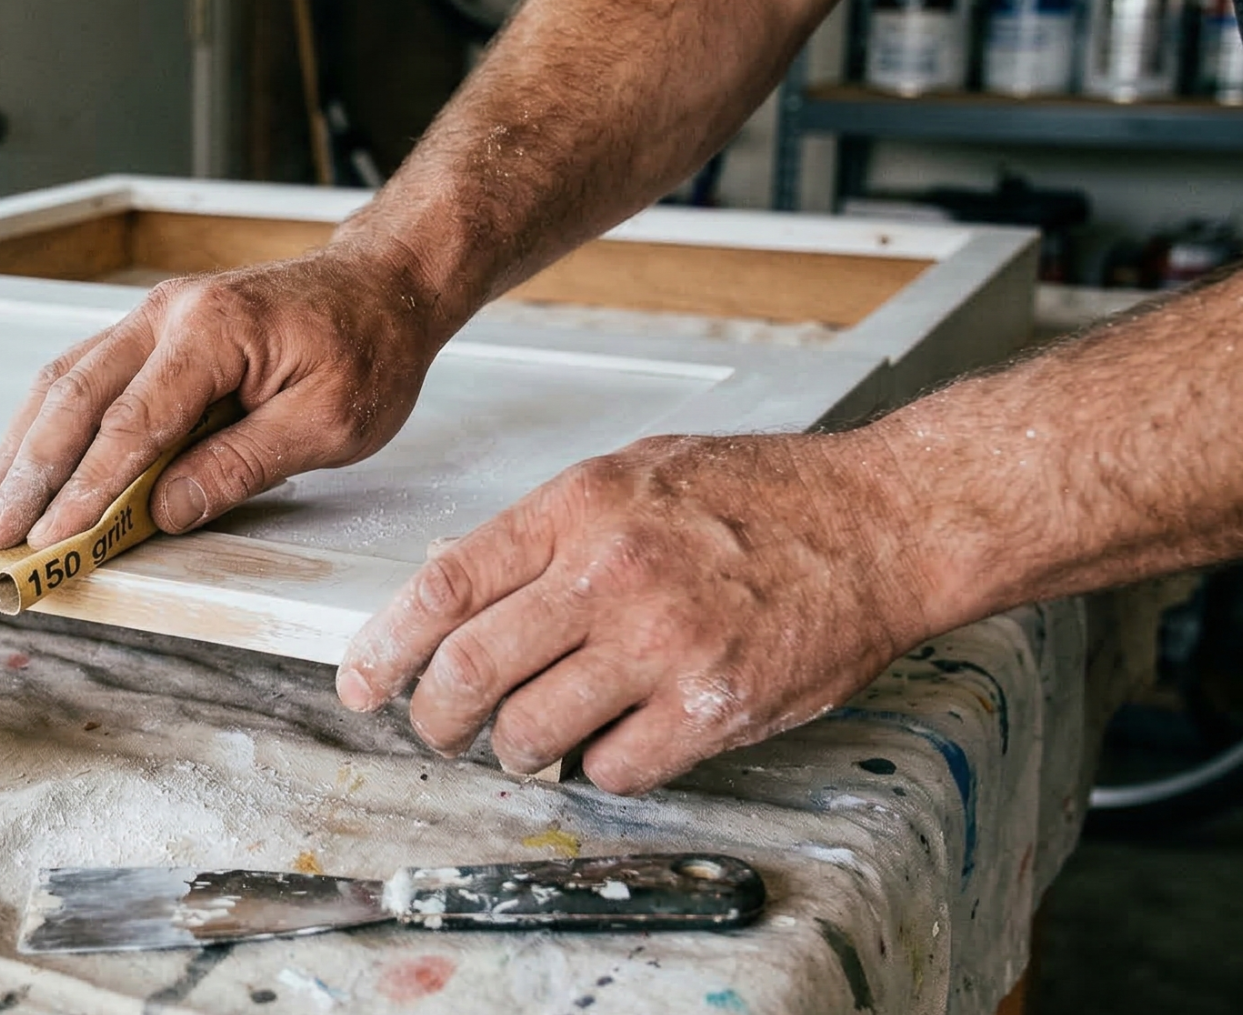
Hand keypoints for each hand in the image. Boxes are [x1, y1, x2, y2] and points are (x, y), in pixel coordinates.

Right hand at [0, 242, 446, 550]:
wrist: (383, 284)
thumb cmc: (369, 347)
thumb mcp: (330, 423)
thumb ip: (241, 466)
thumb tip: (163, 511)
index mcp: (213, 331)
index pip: (131, 424)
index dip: (87, 490)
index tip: (52, 540)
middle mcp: (168, 314)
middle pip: (74, 397)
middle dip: (27, 472)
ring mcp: (153, 316)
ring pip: (64, 383)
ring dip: (22, 448)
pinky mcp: (152, 331)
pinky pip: (83, 376)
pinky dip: (47, 425)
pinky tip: (25, 463)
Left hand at [335, 431, 943, 793]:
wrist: (880, 522)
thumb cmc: (762, 494)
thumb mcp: (631, 475)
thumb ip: (544, 528)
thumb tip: (454, 579)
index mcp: (578, 510)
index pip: (442, 587)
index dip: (384, 645)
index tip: (363, 680)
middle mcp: (610, 576)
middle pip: (469, 671)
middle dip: (435, 717)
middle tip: (438, 728)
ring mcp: (662, 646)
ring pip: (532, 732)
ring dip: (518, 749)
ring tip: (534, 736)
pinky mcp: (713, 707)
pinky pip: (616, 768)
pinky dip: (600, 767)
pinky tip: (615, 740)